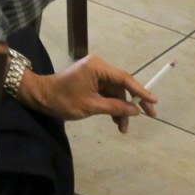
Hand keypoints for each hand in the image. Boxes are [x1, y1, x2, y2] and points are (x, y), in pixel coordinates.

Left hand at [16, 54, 157, 133]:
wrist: (40, 97)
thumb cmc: (63, 100)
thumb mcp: (91, 106)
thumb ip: (115, 107)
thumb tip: (136, 110)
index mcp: (98, 66)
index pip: (125, 78)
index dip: (141, 91)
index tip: (153, 102)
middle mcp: (99, 67)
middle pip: (123, 85)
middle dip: (133, 103)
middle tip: (149, 116)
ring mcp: (95, 74)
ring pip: (116, 92)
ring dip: (121, 109)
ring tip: (122, 128)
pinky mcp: (91, 82)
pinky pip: (108, 94)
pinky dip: (112, 106)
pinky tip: (116, 121)